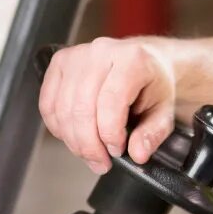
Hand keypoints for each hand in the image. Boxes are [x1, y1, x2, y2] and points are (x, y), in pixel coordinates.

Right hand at [38, 37, 177, 175]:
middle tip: (101, 161)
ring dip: (73, 140)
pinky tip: (73, 136)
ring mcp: (77, 56)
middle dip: (89, 144)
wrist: (143, 60)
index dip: (109, 134)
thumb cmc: (151, 83)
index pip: (110, 101)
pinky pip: (48, 104)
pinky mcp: (60, 62)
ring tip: (89, 153)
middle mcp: (101, 52)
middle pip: (82, 108)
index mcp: (132, 60)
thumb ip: (152, 134)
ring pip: (62, 109)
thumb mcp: (164, 110)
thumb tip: (137, 154)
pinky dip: (57, 127)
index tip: (116, 151)